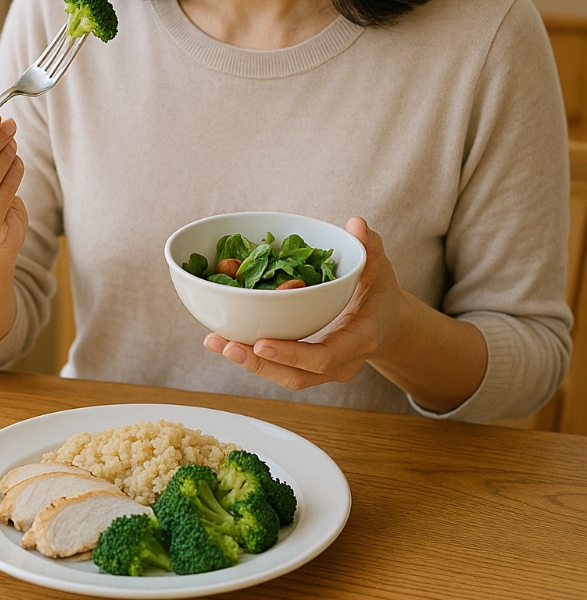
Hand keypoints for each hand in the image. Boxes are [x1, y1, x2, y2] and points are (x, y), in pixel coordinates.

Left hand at [203, 218, 407, 391]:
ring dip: (248, 363)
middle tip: (224, 345)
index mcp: (359, 340)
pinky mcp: (307, 368)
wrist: (386, 324)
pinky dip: (252, 356)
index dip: (292, 353)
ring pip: (283, 376)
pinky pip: (279, 368)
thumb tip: (356, 223)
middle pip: (296, 375)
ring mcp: (324, 372)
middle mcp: (341, 364)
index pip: (324, 357)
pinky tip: (225, 340)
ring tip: (215, 342)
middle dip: (257, 363)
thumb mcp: (380, 268)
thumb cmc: (380, 292)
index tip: (260, 343)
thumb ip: (369, 246)